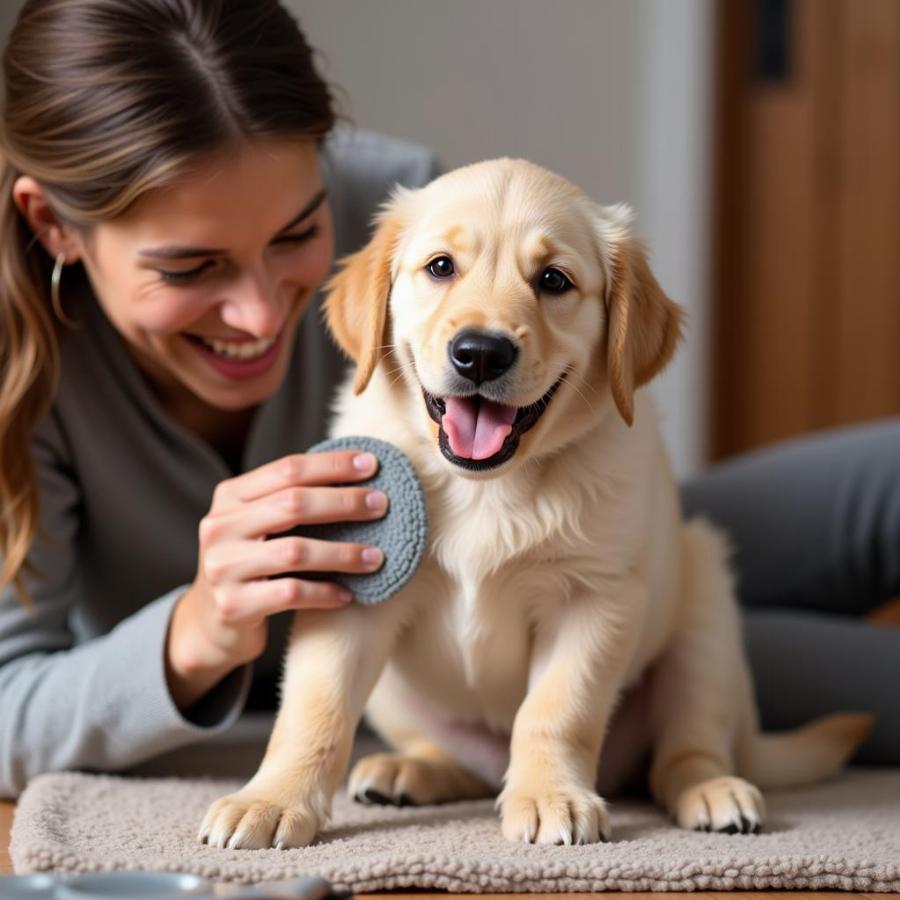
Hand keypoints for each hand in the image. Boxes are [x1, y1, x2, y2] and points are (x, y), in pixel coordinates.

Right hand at [165, 449, 387, 709]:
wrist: (209, 624)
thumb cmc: (250, 564)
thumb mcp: (257, 524)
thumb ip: (288, 500)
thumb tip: (357, 475)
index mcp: (229, 496)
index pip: (287, 469)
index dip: (332, 465)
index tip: (371, 465)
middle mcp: (220, 527)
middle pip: (293, 504)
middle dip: (344, 502)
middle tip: (381, 505)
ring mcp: (223, 567)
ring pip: (295, 551)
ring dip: (343, 553)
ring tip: (376, 557)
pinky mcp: (233, 606)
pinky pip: (291, 593)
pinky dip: (324, 593)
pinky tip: (348, 595)